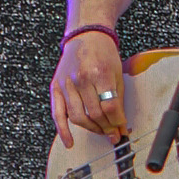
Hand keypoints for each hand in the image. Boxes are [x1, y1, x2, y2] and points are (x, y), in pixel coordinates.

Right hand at [52, 31, 125, 148]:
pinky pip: (57, 114)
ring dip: (91, 129)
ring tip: (101, 132)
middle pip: (94, 114)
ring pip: (77, 117)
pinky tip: (70, 142)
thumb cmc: (104, 54)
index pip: (110, 106)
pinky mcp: (55, 88)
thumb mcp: (117, 73)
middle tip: (114, 135)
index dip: (118, 122)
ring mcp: (66, 84)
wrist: (86, 37)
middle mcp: (81, 80)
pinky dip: (63, 130)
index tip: (122, 129)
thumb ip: (119, 99)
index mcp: (100, 74)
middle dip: (107, 128)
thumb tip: (120, 124)